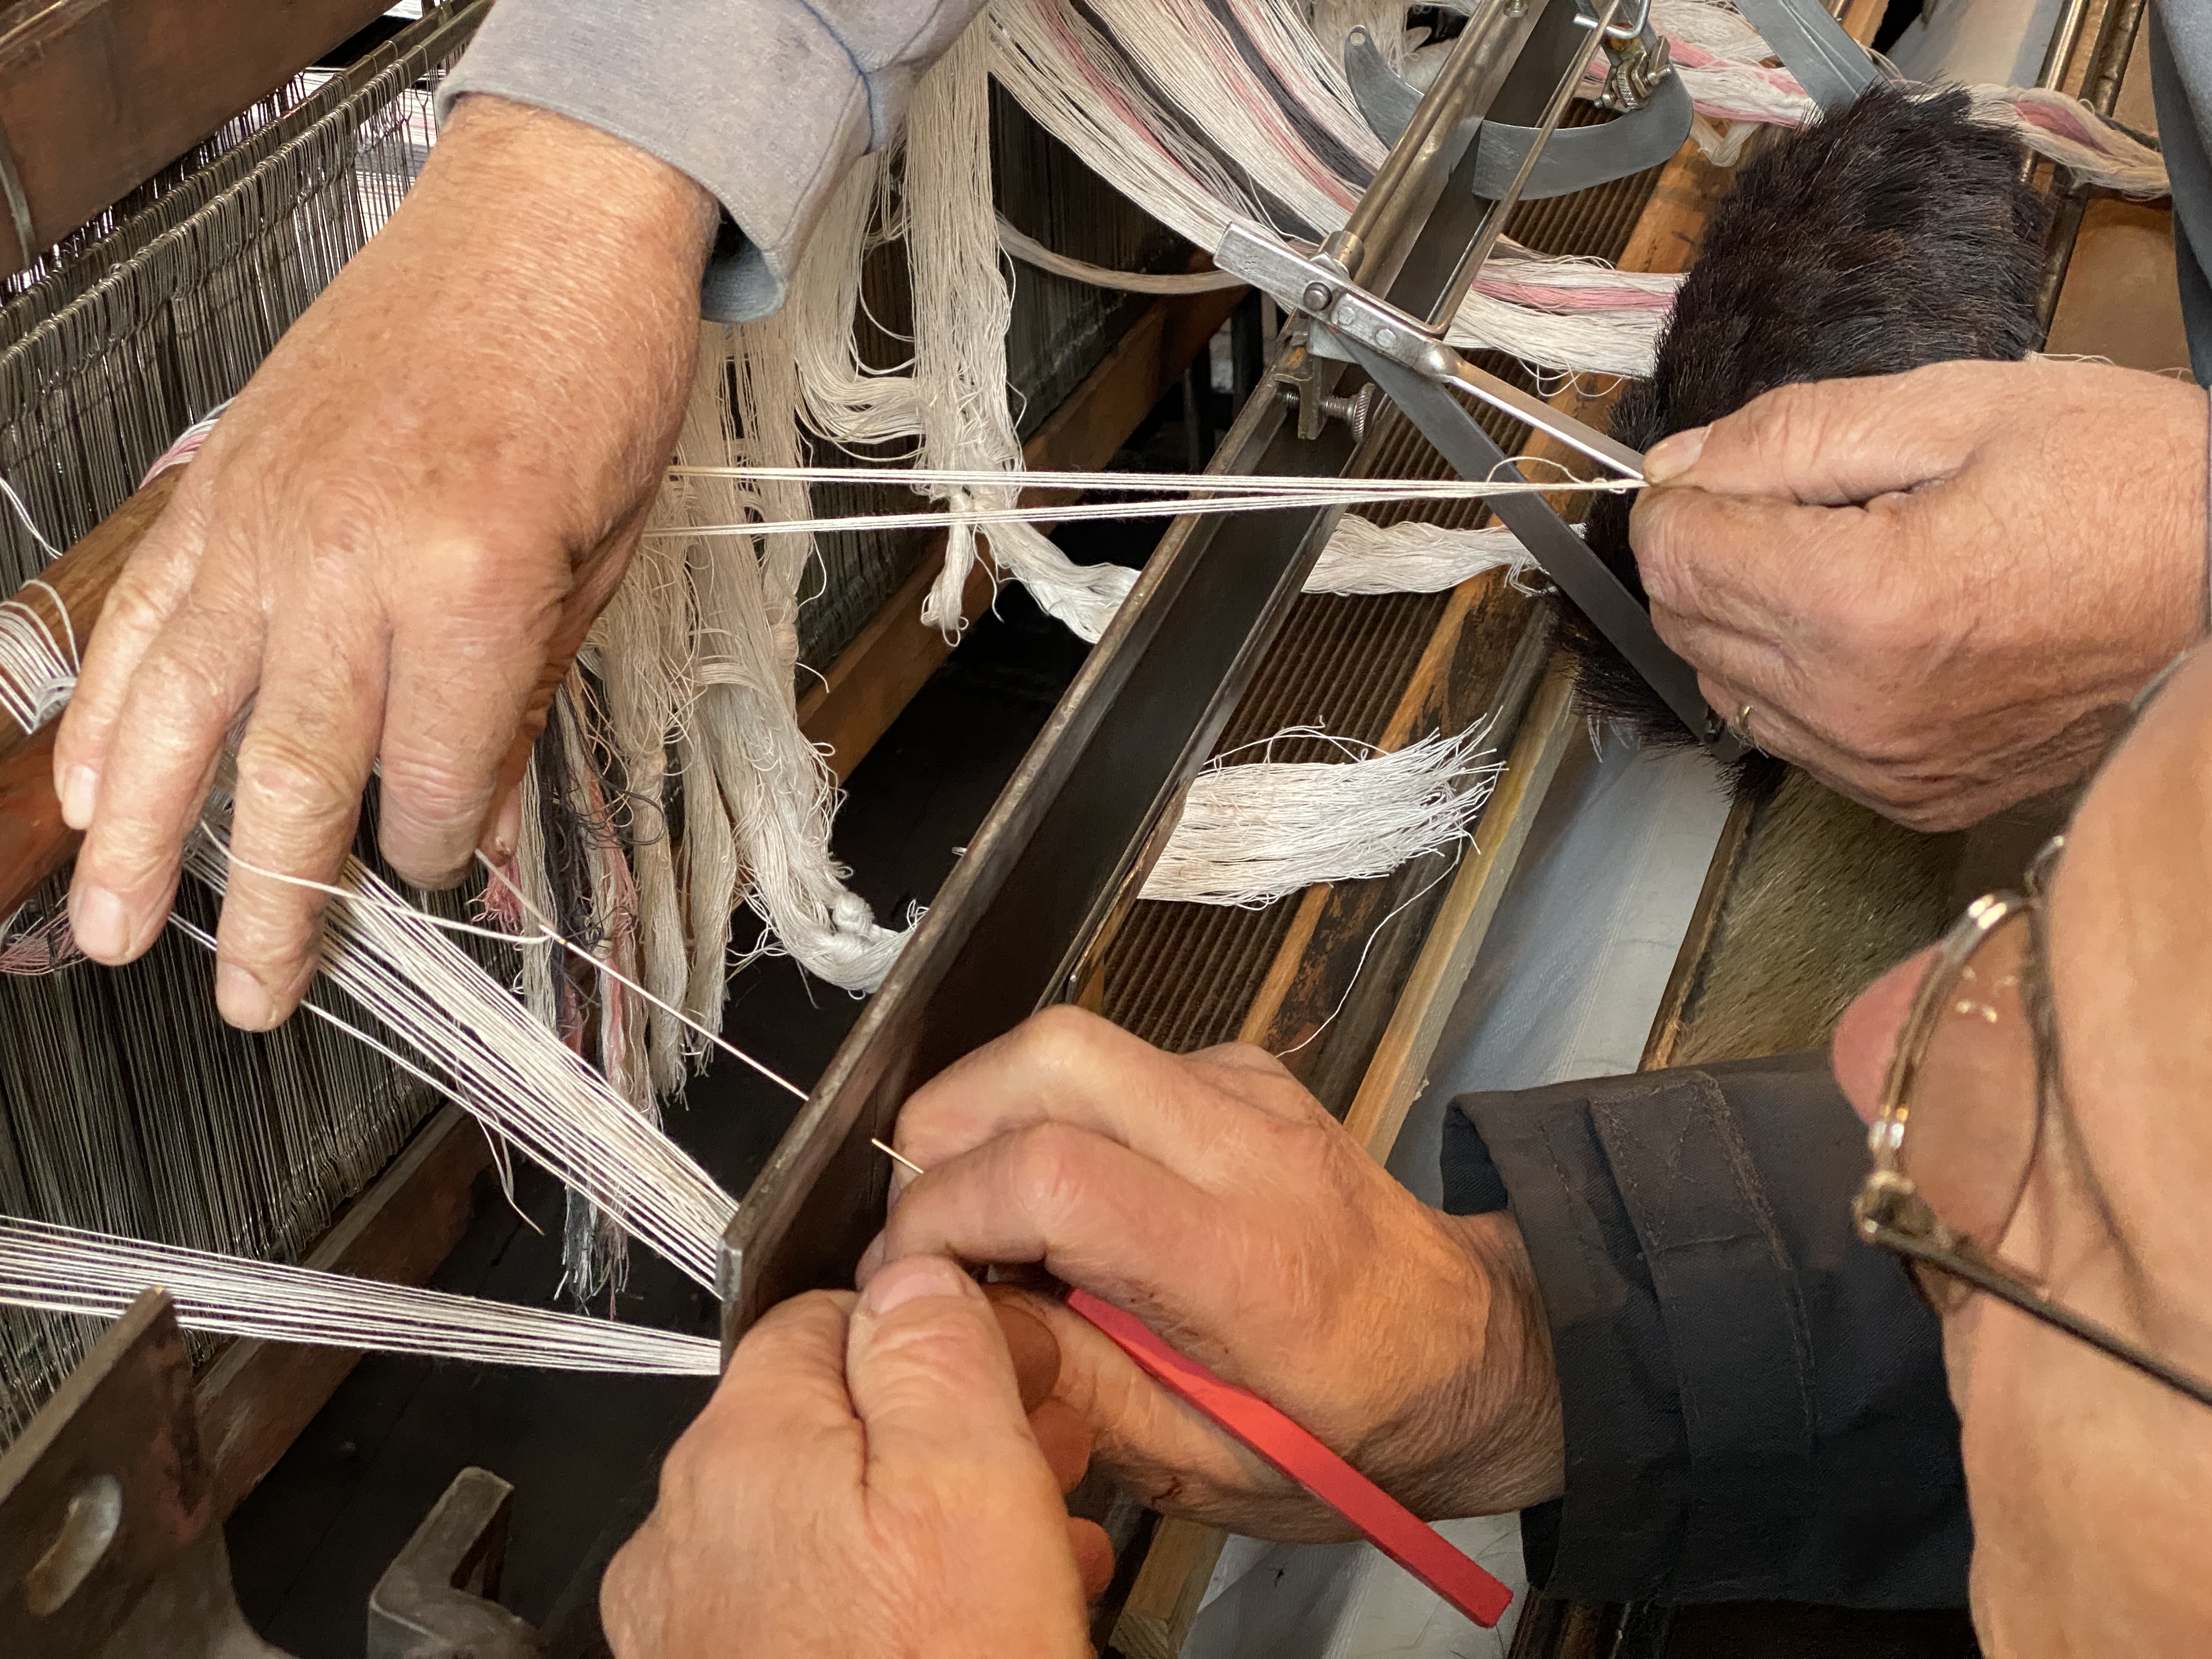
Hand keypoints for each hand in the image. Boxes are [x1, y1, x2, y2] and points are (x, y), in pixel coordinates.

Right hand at [54, 95, 716, 1027]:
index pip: (433, 781)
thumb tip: (475, 818)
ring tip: (116, 933)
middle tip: (254, 1000)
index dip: (433, 847)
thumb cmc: (598, 374)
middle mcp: (349, 565)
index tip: (434, 876)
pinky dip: (108, 713)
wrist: (547, 221)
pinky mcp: (221, 487)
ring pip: (180, 714)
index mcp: (468, 591)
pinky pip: (146, 621)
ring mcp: (266, 524)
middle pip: (295, 776)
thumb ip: (520, 696)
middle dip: (276, 904)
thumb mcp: (602, 558)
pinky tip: (89, 786)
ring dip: (140, 839)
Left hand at [601, 1255, 1111, 1657]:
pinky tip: (974, 1620)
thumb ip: (935, 1353)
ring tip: (1041, 1544)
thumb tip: (912, 1267)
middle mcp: (691, 1524)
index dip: (938, 1328)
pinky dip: (888, 1593)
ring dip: (927, 1510)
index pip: (831, 1314)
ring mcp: (696, 1617)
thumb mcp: (969, 1484)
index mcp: (745, 1444)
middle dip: (944, 1424)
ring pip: (825, 1515)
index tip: (1012, 1365)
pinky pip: (808, 1603)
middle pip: (828, 1419)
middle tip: (1048, 1453)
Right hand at [861, 1008, 1563, 1539]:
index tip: (908, 1271)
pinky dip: (1053, 1108)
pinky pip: (1114, 1060)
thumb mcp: (1210, 1466)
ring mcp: (1251, 1092)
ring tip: (982, 1209)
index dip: (946, 1211)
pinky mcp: (1245, 1071)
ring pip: (1074, 1042)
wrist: (1472, 1350)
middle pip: (1054, 1057)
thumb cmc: (1354, 1425)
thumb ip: (1080, 1388)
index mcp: (1247, 1264)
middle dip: (947, 1124)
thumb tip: (964, 1315)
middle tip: (924, 1218)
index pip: (1056, 1175)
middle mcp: (1250, 1148)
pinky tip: (1062, 1188)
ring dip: (992, 1110)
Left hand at [1630, 358, 2207, 830]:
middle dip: (1717, 553)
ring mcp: (1885, 765)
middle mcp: (1857, 705)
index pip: (1675, 555)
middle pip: (1685, 622)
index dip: (1687, 498)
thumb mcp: (1965, 410)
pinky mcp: (1912, 797)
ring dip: (1754, 618)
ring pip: (1726, 684)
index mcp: (1865, 601)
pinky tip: (1877, 627)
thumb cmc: (2137, 491)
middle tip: (1809, 504)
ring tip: (1856, 561)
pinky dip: (1802, 678)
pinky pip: (1793, 736)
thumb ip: (1795, 435)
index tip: (1733, 471)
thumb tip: (1678, 464)